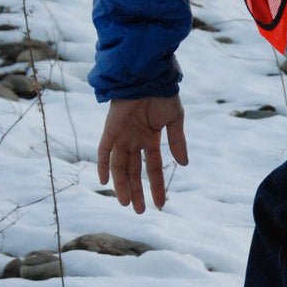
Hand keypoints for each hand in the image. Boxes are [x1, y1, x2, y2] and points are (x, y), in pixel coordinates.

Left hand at [97, 95, 187, 212]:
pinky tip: (105, 182)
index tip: (161, 204)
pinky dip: (102, 165)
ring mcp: (121, 135)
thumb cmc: (163, 94)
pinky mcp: (110, 129)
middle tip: (139, 211)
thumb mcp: (175, 120)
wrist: (148, 75)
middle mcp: (134, 139)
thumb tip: (184, 164)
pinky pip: (103, 151)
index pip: (152, 167)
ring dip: (121, 185)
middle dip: (136, 192)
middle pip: (133, 171)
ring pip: (119, 166)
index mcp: (150, 137)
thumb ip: (178, 142)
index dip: (157, 186)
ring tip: (125, 204)